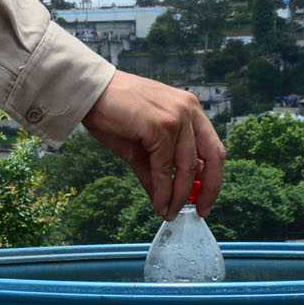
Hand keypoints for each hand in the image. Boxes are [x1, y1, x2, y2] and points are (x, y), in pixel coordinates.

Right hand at [82, 69, 226, 218]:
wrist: (89, 93)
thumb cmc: (113, 112)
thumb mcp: (141, 145)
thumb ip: (155, 171)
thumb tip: (164, 200)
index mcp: (190, 110)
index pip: (213, 148)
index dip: (213, 177)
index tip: (205, 198)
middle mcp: (190, 110)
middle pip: (214, 156)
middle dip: (210, 189)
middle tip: (201, 211)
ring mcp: (177, 117)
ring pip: (188, 166)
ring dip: (180, 196)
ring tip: (170, 211)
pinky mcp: (160, 126)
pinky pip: (165, 168)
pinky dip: (163, 191)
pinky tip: (159, 204)